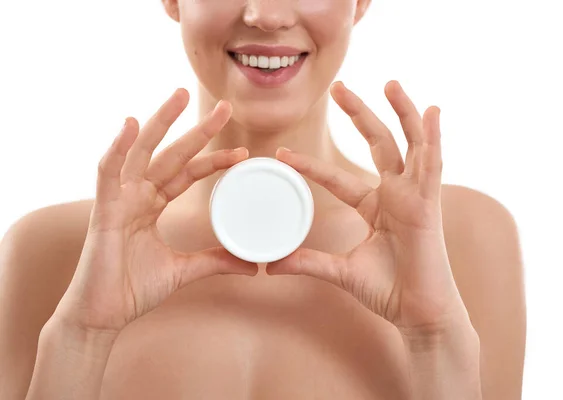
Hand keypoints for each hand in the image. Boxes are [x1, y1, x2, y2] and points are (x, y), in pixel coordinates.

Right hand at [54, 88, 257, 333]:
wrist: (103, 316)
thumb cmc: (134, 289)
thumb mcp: (184, 270)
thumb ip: (215, 261)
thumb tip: (251, 265)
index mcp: (152, 205)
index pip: (187, 173)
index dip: (213, 160)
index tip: (242, 153)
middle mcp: (137, 196)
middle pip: (170, 154)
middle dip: (196, 129)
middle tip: (225, 106)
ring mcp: (119, 200)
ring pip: (141, 152)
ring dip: (160, 123)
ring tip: (180, 96)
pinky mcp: (103, 211)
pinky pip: (108, 173)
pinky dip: (118, 148)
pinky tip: (132, 124)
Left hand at [268, 81, 468, 335]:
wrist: (418, 313)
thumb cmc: (388, 291)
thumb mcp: (341, 272)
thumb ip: (309, 263)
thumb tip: (272, 265)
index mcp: (375, 206)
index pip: (338, 178)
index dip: (311, 166)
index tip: (282, 155)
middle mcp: (396, 194)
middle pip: (378, 144)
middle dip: (360, 114)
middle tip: (338, 88)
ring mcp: (415, 196)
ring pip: (408, 144)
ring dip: (401, 112)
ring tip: (388, 82)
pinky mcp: (430, 204)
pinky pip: (432, 164)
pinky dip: (433, 136)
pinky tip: (431, 110)